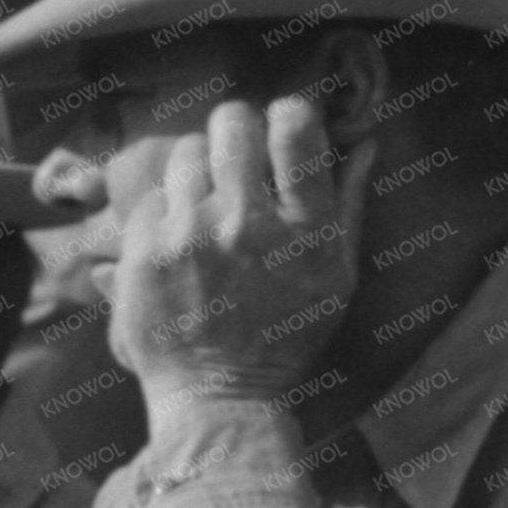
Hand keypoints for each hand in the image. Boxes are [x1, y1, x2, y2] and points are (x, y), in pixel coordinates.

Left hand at [108, 96, 372, 406]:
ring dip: (199, 166)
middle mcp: (246, 222)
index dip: (291, 113)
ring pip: (186, 150)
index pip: (295, 127)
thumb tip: (366, 142)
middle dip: (239, 130)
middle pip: (233, 122)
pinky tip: (178, 234)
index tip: (286, 124)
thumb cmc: (288, 336)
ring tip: (207, 199)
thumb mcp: (338, 276)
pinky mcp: (142, 249)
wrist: (218, 395)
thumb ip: (349, 205)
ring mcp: (189, 234)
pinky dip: (166, 206)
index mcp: (305, 229)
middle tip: (240, 156)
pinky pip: (151, 193)